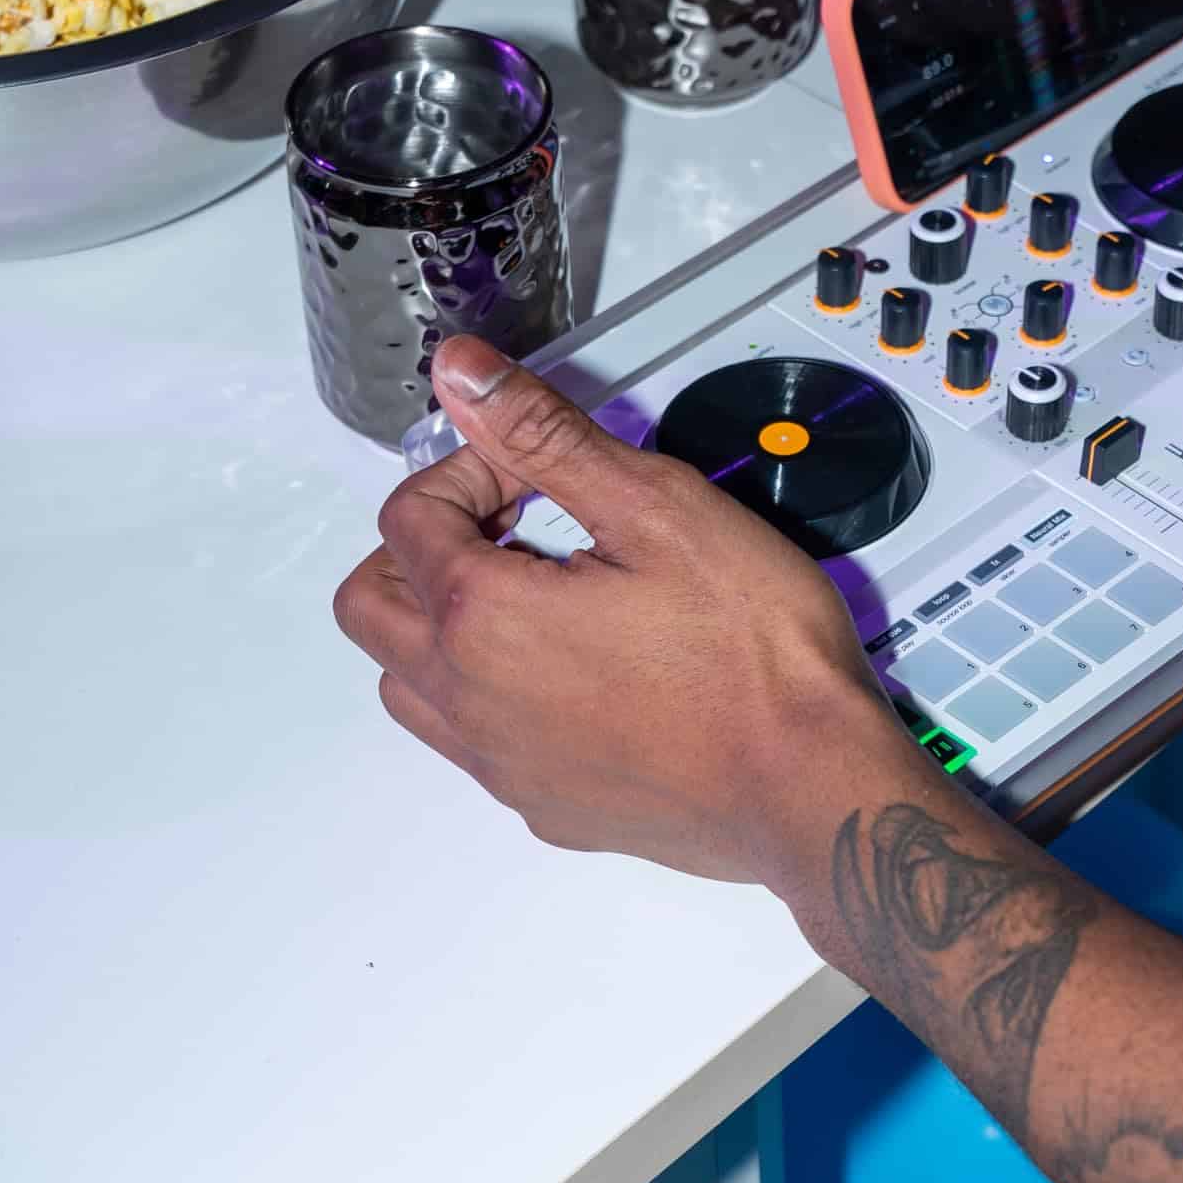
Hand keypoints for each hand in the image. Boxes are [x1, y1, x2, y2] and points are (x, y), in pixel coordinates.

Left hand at [332, 338, 916, 886]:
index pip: (406, 517)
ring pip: (408, 684)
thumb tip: (461, 374)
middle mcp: (470, 701)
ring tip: (538, 595)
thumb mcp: (656, 506)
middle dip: (424, 545)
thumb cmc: (754, 654)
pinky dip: (491, 693)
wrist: (812, 787)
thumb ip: (544, 435)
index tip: (538, 471)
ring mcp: (502, 766)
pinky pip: (473, 744)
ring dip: (442, 625)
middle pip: (371, 604)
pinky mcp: (544, 807)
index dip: (468, 470)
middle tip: (513, 525)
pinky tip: (578, 670)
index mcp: (483, 617)